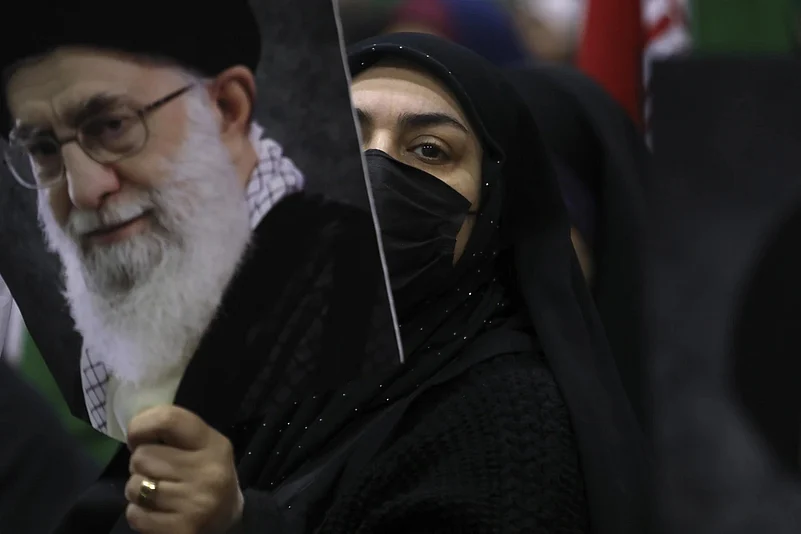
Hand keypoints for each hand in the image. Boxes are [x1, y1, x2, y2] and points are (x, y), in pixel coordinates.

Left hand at [123, 406, 243, 533]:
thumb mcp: (202, 447)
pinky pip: (135, 515)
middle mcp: (207, 472)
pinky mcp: (181, 529)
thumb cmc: (206, 476)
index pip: (168, 419)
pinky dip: (138, 514)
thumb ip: (174, 433)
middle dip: (141, 465)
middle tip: (157, 472)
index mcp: (213, 444)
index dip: (141, 425)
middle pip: (143, 456)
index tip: (136, 437)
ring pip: (135, 486)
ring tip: (157, 493)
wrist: (227, 522)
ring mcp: (195, 503)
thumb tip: (135, 428)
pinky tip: (157, 512)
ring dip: (138, 490)